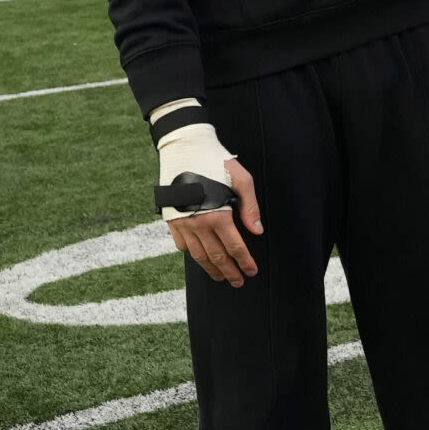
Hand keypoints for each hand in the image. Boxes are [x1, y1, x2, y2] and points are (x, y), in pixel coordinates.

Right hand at [168, 158, 262, 286]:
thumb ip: (250, 207)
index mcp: (218, 214)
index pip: (235, 247)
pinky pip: (182, 245)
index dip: (245, 262)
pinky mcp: (171, 220)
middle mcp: (198, 223)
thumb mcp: (241, 179)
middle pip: (217, 256)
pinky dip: (192, 255)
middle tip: (238, 281)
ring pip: (198, 255)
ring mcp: (182, 223)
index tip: (251, 271)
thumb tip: (257, 231)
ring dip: (211, 269)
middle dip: (230, 272)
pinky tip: (201, 258)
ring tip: (221, 276)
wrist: (184, 148)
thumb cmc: (215, 160)